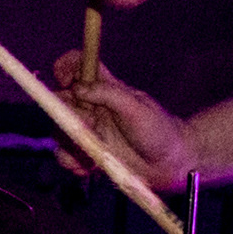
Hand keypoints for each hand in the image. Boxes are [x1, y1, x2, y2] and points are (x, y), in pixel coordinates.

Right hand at [49, 47, 189, 190]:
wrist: (171, 164)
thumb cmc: (159, 130)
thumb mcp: (136, 108)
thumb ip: (108, 94)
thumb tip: (77, 88)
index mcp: (106, 88)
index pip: (79, 65)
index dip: (66, 67)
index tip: (66, 82)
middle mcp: (93, 107)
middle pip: (61, 101)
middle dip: (61, 115)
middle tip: (82, 128)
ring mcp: (90, 130)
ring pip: (60, 130)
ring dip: (65, 143)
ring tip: (84, 155)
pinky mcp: (90, 152)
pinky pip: (67, 154)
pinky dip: (70, 161)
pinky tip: (86, 168)